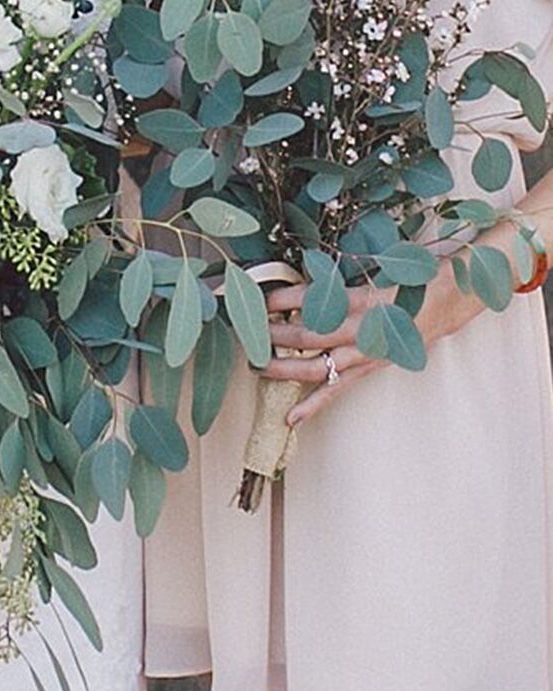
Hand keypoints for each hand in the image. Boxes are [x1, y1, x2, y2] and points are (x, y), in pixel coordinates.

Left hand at [263, 258, 483, 425]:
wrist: (444, 303)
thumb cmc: (406, 283)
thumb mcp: (369, 273)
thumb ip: (336, 283)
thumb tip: (299, 284)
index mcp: (359, 299)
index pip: (310, 298)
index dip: (279, 299)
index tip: (256, 297)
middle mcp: (359, 329)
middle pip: (306, 335)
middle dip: (272, 336)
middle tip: (247, 332)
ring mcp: (363, 353)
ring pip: (315, 366)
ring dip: (283, 368)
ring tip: (257, 368)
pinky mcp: (367, 369)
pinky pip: (336, 389)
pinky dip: (312, 404)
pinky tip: (291, 417)